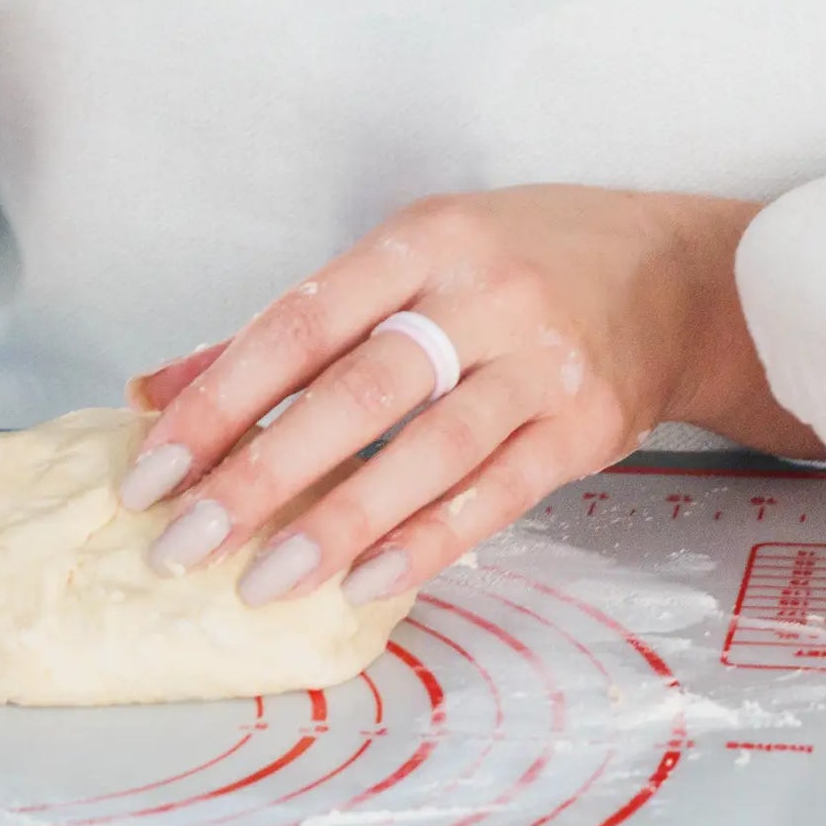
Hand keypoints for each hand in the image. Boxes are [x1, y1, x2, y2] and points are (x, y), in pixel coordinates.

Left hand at [121, 186, 821, 605]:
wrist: (674, 274)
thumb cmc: (513, 263)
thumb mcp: (406, 260)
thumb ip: (287, 329)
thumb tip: (160, 392)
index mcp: (419, 242)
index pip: (296, 325)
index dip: (216, 402)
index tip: (151, 472)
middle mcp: (480, 296)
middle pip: (356, 392)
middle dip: (259, 475)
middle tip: (183, 546)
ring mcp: (540, 364)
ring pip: (426, 451)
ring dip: (337, 523)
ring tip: (262, 583)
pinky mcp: (585, 428)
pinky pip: (496, 494)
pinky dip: (428, 542)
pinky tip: (365, 583)